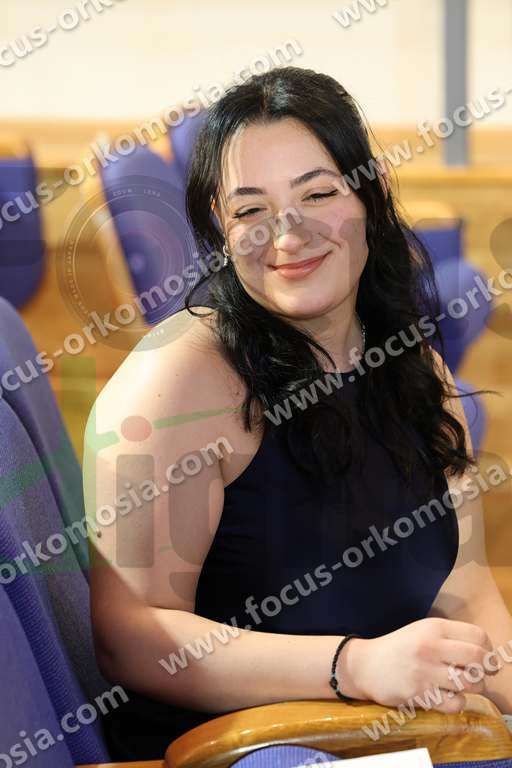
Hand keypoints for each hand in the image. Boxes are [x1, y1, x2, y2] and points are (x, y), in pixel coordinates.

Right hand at [339, 618, 495, 712]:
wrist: (364, 665)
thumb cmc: (398, 649)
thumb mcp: (422, 631)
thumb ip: (450, 638)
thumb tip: (487, 654)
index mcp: (433, 628)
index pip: (478, 636)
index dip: (487, 649)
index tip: (484, 658)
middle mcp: (430, 646)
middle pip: (478, 658)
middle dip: (484, 670)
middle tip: (478, 674)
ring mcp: (425, 671)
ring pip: (470, 683)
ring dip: (472, 688)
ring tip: (461, 685)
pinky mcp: (419, 694)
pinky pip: (455, 703)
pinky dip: (457, 703)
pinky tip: (447, 697)